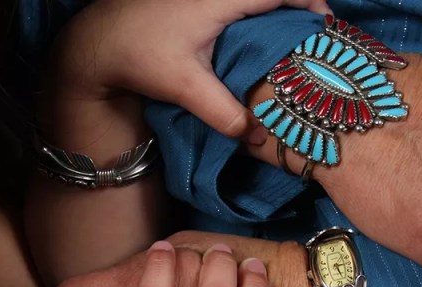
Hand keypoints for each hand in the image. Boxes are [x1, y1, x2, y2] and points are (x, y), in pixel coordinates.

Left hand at [43, 0, 331, 145]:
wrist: (95, 41)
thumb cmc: (138, 56)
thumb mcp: (183, 86)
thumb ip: (222, 112)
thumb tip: (256, 138)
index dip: (310, 4)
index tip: (326, 27)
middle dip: (300, 5)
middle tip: (315, 37)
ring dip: (279, 6)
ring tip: (295, 37)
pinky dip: (260, 9)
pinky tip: (263, 36)